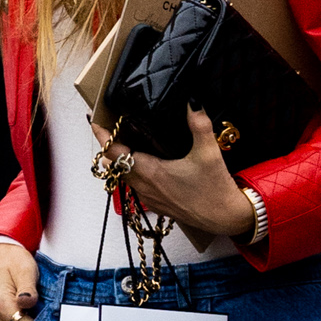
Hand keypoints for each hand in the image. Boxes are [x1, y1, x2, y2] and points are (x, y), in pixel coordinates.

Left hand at [92, 106, 257, 241]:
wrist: (225, 218)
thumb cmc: (215, 190)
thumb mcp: (209, 153)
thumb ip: (199, 124)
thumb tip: (192, 102)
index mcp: (151, 172)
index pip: (116, 153)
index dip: (104, 137)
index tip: (96, 123)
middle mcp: (145, 186)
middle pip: (115, 165)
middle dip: (110, 147)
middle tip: (112, 129)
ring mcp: (150, 197)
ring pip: (124, 177)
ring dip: (121, 161)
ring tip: (125, 143)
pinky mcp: (157, 204)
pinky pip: (136, 186)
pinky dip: (133, 173)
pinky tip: (144, 164)